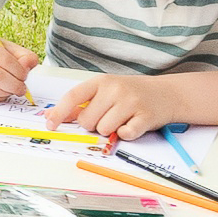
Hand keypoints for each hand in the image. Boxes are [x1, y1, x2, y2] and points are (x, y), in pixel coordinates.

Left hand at [51, 73, 178, 138]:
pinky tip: (132, 124)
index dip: (59, 112)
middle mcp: (115, 89)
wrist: (167, 93)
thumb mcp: (105, 92)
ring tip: (122, 119)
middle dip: (93, 125)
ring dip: (110, 130)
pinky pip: (124, 135)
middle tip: (108, 117)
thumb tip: (51, 115)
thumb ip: (80, 104)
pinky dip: (126, 134)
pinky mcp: (145, 117)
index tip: (50, 125)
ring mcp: (131, 102)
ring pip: (104, 130)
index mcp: (102, 82)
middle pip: (87, 120)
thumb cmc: (131, 93)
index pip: (73, 96)